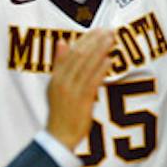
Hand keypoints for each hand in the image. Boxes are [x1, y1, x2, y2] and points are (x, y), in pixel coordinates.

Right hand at [43, 27, 116, 149]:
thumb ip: (59, 64)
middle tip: (108, 30)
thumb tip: (62, 42)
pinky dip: (100, 69)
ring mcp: (72, 91)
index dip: (84, 40)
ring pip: (86, 66)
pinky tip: (109, 60)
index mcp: (55, 78)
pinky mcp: (82, 101)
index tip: (97, 30)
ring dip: (100, 51)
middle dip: (94, 42)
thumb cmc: (60, 112)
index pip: (70, 53)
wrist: (59, 136)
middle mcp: (62, 82)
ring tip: (112, 40)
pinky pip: (92, 81)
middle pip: (79, 56)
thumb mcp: (55, 86)